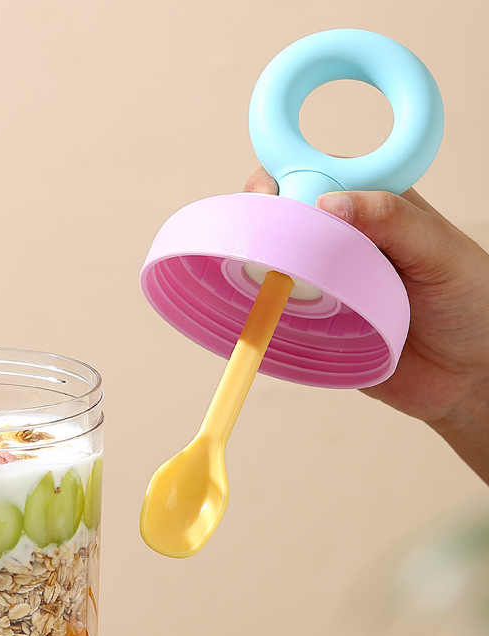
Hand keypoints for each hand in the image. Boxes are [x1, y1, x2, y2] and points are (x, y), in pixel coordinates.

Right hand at [245, 168, 488, 482]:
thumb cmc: (470, 302)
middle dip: (259, 225)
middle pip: (275, 217)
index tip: (268, 196)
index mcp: (366, 205)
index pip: (308, 174)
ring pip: (266, 263)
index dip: (279, 180)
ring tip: (262, 282)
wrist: (468, 374)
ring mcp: (318, 281)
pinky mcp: (308, 323)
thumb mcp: (438, 250)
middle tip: (264, 247)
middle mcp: (335, 239)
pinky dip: (258, 309)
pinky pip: (272, 310)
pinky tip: (259, 311)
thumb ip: (391, 218)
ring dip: (255, 269)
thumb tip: (327, 202)